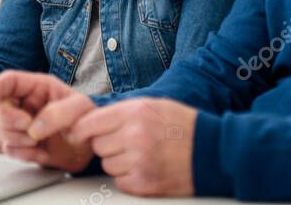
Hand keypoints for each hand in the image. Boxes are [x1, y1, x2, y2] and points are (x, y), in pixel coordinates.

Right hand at [0, 71, 95, 170]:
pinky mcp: (20, 143)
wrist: (92, 148)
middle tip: (30, 128)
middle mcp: (24, 104)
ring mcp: (19, 124)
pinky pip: (6, 149)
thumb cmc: (89, 119)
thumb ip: (59, 113)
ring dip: (13, 138)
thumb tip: (33, 127)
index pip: (8, 81)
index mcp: (37, 87)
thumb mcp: (81, 109)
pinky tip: (38, 152)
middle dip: (8, 121)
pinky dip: (22, 153)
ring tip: (36, 141)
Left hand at [72, 98, 195, 196]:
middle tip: (126, 142)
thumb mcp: (152, 106)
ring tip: (139, 155)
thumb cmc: (182, 126)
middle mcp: (135, 136)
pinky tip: (144, 168)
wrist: (212, 152)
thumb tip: (90, 120)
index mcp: (135, 113)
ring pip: (107, 164)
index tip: (78, 134)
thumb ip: (121, 112)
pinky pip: (120, 181)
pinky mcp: (145, 184)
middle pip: (98, 145)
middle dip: (107, 144)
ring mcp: (139, 162)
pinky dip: (128, 177)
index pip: (90, 122)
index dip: (82, 129)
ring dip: (118, 161)